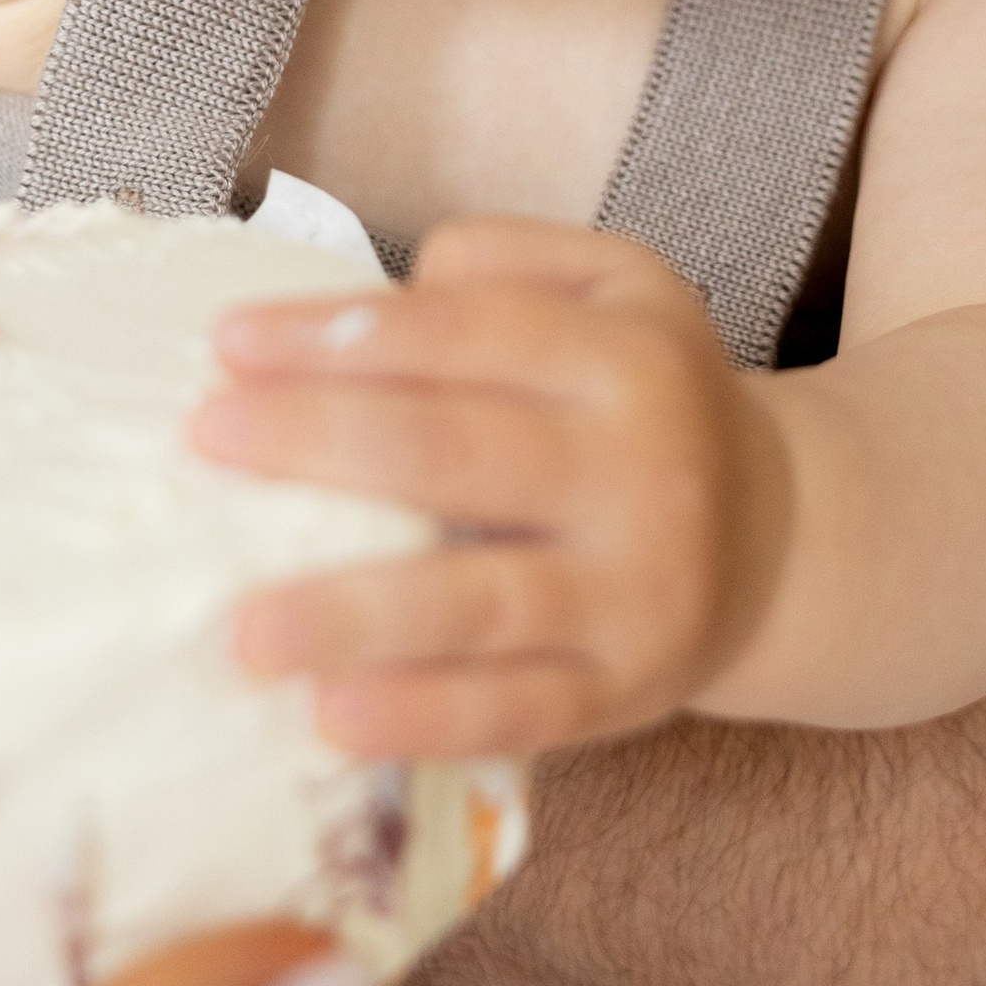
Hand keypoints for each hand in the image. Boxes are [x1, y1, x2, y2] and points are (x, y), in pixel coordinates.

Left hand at [201, 223, 791, 758]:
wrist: (779, 537)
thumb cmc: (647, 399)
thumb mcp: (619, 287)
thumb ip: (504, 265)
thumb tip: (374, 302)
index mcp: (627, 356)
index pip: (464, 333)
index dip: (341, 335)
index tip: (226, 342)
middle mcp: (642, 471)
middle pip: (458, 454)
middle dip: (322, 442)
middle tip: (206, 437)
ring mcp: (636, 593)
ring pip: (482, 601)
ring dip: (357, 615)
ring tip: (244, 631)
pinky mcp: (622, 692)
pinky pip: (516, 712)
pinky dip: (424, 720)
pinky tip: (332, 720)